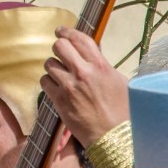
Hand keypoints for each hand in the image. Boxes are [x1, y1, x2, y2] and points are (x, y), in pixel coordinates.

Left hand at [40, 27, 129, 147]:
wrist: (114, 137)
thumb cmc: (122, 110)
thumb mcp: (119, 81)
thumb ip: (102, 65)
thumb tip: (90, 53)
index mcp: (100, 66)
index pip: (79, 39)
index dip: (68, 31)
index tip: (61, 31)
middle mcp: (83, 73)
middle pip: (60, 46)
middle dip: (59, 47)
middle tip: (61, 52)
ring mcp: (69, 87)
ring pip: (49, 64)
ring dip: (54, 66)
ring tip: (62, 74)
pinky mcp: (59, 101)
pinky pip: (44, 81)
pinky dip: (48, 82)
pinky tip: (57, 87)